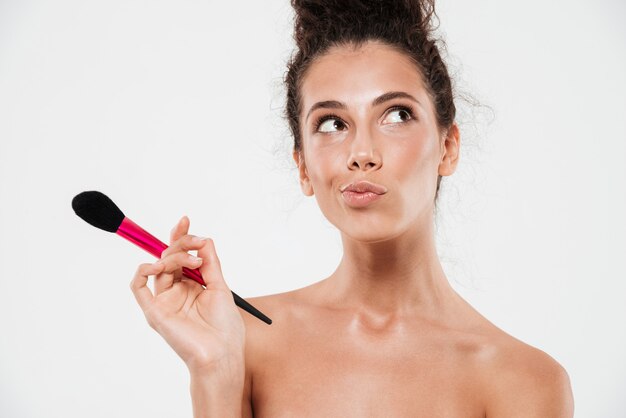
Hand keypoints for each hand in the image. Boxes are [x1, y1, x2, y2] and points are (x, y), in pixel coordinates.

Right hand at [130, 216, 244, 373]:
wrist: (222, 353)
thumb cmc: (225, 327)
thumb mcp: (220, 286)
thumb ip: (210, 262)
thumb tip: (203, 238)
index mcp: (191, 285)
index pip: (180, 255)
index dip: (181, 237)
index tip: (186, 220)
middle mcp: (176, 291)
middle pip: (169, 256)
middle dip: (181, 242)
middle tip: (197, 242)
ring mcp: (164, 300)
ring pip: (159, 265)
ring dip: (174, 255)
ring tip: (194, 261)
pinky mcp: (154, 311)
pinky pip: (138, 287)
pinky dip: (144, 270)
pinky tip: (159, 265)